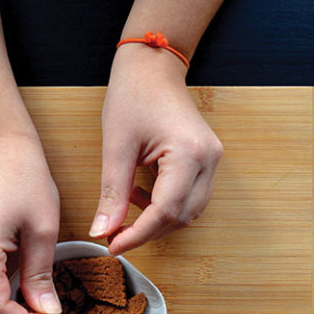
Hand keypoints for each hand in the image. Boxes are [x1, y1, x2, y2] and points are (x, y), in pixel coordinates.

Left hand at [89, 44, 222, 254]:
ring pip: (188, 212)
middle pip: (181, 217)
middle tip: (115, 235)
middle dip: (147, 231)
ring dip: (156, 220)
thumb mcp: (116, 146)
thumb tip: (102, 231)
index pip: (165, 211)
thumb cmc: (134, 95)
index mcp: (189, 153)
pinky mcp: (206, 162)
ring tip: (127, 207)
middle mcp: (208, 160)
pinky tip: (140, 194)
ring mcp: (212, 161)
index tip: (113, 246)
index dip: (138, 235)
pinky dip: (164, 206)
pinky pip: (189, 198)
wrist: (153, 67)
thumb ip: (111, 194)